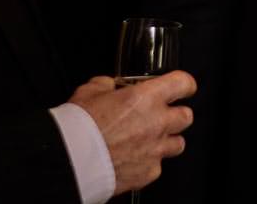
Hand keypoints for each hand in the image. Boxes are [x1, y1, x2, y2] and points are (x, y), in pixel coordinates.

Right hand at [70, 71, 195, 193]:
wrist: (70, 161)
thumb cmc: (79, 127)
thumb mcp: (89, 91)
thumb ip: (106, 85)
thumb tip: (109, 86)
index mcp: (146, 98)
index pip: (183, 83)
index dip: (184, 84)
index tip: (182, 87)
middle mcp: (157, 123)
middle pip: (186, 116)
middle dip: (176, 114)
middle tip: (161, 115)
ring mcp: (155, 150)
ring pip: (178, 144)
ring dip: (167, 140)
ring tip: (149, 140)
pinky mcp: (148, 173)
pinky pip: (157, 166)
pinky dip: (148, 163)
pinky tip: (133, 159)